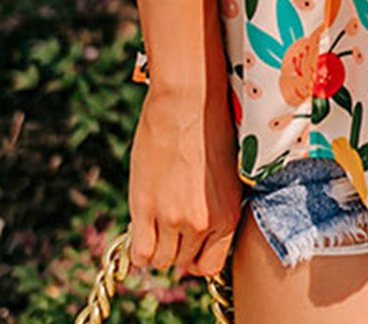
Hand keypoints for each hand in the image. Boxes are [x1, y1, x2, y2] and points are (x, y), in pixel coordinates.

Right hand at [127, 83, 243, 278]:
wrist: (188, 101)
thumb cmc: (210, 130)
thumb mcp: (226, 176)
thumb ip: (214, 210)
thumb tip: (198, 235)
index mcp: (229, 216)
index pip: (209, 266)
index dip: (195, 255)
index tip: (188, 241)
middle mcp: (204, 222)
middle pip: (181, 262)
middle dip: (175, 246)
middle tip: (169, 220)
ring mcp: (174, 217)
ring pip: (160, 260)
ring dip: (157, 244)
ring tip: (157, 217)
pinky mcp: (147, 207)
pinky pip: (140, 254)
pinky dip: (139, 247)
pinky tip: (142, 224)